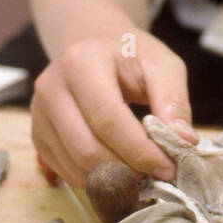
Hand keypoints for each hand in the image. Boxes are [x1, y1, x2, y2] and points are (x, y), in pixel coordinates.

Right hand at [30, 26, 197, 187]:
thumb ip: (174, 100)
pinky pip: (65, 170)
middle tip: (157, 174)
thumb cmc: (130, 54)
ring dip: (112, 178)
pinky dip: (96, 179)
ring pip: (75, 165)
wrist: (95, 44)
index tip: (169, 167)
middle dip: (127, 170)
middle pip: (87, 148)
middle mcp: (52, 87)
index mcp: (81, 62)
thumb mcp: (162, 65)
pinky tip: (119, 168)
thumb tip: (184, 142)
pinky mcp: (38, 133)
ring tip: (141, 171)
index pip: (108, 120)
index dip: (140, 151)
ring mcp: (39, 112)